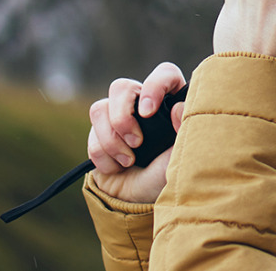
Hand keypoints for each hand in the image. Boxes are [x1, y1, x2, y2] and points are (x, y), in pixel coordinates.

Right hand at [86, 62, 185, 203]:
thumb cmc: (168, 174)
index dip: (154, 86)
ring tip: (130, 161)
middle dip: (122, 117)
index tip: (149, 111)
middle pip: (121, 87)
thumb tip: (178, 107)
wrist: (142, 201)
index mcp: (171, 101)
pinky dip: (104, 157)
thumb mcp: (183, 155)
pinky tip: (119, 167)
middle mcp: (143, 104)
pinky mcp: (99, 134)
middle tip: (137, 142)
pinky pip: (91, 137)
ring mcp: (118, 118)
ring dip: (112, 141)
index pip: (164, 74)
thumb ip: (184, 129)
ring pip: (99, 109)